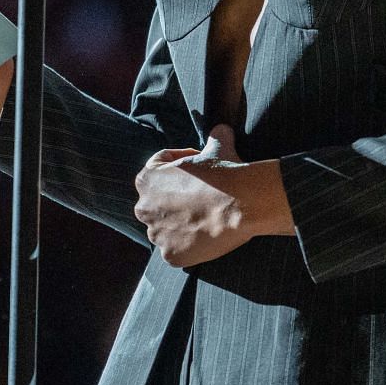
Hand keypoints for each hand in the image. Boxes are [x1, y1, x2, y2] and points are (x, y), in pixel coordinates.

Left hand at [133, 125, 292, 266]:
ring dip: (180, 224)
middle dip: (178, 198)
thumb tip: (222, 129)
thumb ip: (214, 137)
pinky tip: (205, 237)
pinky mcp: (171, 255)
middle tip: (203, 196)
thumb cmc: (225, 174)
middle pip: (159, 202)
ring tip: (205, 218)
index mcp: (146, 179)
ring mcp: (156, 234)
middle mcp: (143, 207)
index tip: (201, 168)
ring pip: (166, 228)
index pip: (159, 169)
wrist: (242, 204)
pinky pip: (176, 250)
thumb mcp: (218, 148)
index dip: (182, 164)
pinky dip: (188, 246)